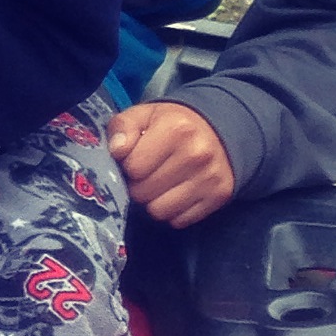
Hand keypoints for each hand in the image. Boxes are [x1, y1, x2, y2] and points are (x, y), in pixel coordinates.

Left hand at [108, 101, 235, 227]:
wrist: (217, 131)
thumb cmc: (173, 125)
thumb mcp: (144, 114)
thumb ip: (123, 127)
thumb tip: (117, 151)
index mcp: (176, 130)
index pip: (133, 168)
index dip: (128, 166)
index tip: (135, 159)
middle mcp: (197, 154)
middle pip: (143, 192)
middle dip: (138, 185)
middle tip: (146, 173)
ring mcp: (210, 178)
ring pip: (159, 211)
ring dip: (153, 201)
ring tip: (159, 183)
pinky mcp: (219, 196)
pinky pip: (179, 221)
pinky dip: (172, 211)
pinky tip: (175, 192)